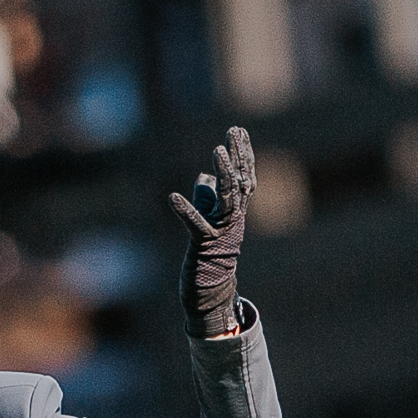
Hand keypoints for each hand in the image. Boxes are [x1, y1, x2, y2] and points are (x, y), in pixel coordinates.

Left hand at [168, 126, 254, 340]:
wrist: (211, 288)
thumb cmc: (208, 252)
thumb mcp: (210, 219)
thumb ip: (208, 197)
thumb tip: (204, 178)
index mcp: (236, 209)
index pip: (244, 175)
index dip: (242, 152)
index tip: (238, 130)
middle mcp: (234, 217)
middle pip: (240, 180)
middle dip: (237, 155)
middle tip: (232, 132)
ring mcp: (222, 230)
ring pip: (228, 198)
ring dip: (224, 173)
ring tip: (216, 151)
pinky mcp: (204, 244)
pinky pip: (196, 225)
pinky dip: (186, 211)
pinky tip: (173, 198)